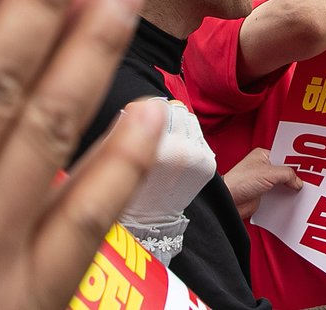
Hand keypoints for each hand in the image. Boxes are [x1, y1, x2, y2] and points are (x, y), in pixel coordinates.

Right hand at [120, 99, 217, 227]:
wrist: (150, 222)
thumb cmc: (127, 185)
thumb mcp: (116, 154)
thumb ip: (129, 124)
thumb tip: (144, 104)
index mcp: (152, 148)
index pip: (154, 105)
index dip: (144, 111)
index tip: (137, 122)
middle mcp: (179, 151)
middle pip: (175, 108)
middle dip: (164, 117)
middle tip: (153, 136)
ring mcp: (197, 157)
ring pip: (190, 118)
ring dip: (179, 126)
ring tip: (166, 146)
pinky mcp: (209, 163)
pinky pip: (199, 135)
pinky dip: (189, 140)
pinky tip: (177, 157)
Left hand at [223, 147, 302, 220]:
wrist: (228, 201)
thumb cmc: (240, 181)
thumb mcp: (269, 173)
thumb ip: (287, 175)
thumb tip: (298, 182)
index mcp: (263, 156)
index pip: (285, 156)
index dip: (296, 161)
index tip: (310, 166)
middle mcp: (264, 168)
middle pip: (285, 171)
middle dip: (295, 177)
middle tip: (311, 180)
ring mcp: (263, 182)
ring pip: (282, 185)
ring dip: (290, 189)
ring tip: (305, 192)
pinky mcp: (263, 196)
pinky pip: (278, 196)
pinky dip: (285, 199)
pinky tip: (294, 201)